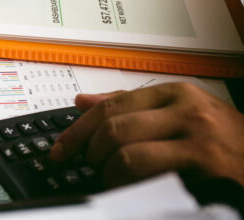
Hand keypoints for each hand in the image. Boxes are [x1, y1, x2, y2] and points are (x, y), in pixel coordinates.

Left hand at [50, 82, 243, 187]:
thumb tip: (82, 102)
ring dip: (111, 176)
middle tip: (92, 168)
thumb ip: (134, 108)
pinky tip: (135, 193)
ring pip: (126, 155)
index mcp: (177, 93)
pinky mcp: (206, 167)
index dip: (77, 130)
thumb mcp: (184, 115)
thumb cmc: (228, 145)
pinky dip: (132, 189)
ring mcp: (198, 138)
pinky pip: (149, 178)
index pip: (111, 105)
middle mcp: (187, 110)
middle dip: (92, 153)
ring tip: (117, 184)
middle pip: (113, 128)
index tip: (59, 150)